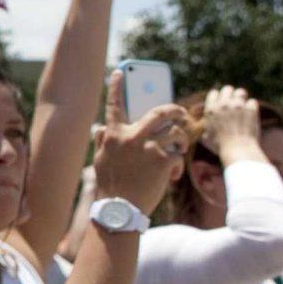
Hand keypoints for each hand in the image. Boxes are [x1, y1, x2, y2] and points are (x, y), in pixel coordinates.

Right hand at [90, 72, 185, 215]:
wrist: (120, 211)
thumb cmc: (110, 187)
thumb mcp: (101, 161)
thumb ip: (103, 142)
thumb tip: (101, 128)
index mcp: (113, 135)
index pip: (114, 105)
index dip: (116, 86)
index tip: (119, 72)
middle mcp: (131, 136)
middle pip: (160, 112)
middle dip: (175, 110)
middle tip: (181, 114)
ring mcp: (148, 146)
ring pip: (176, 132)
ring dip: (181, 140)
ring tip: (179, 150)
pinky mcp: (163, 159)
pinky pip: (178, 154)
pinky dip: (177, 165)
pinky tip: (171, 176)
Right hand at [198, 85, 264, 165]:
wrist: (238, 150)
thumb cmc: (221, 147)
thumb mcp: (206, 138)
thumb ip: (205, 129)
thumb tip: (205, 128)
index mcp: (211, 109)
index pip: (214, 93)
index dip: (218, 98)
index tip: (222, 104)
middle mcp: (223, 104)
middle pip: (227, 89)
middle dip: (231, 95)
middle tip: (235, 103)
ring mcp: (238, 105)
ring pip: (241, 92)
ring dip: (242, 98)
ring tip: (244, 107)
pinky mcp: (251, 109)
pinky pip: (252, 102)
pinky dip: (252, 108)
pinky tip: (251, 115)